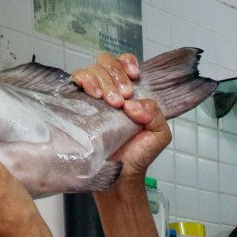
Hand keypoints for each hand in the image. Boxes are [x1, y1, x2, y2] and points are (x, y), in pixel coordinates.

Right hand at [71, 52, 169, 179]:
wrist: (120, 175)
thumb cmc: (138, 155)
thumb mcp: (159, 134)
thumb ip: (155, 113)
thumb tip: (132, 104)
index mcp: (130, 92)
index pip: (124, 62)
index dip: (127, 63)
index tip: (134, 77)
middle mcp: (111, 90)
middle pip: (107, 61)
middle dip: (116, 75)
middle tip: (123, 98)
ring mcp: (93, 96)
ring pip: (93, 68)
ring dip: (103, 80)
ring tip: (110, 102)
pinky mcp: (78, 104)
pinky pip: (77, 80)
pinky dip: (85, 81)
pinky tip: (93, 95)